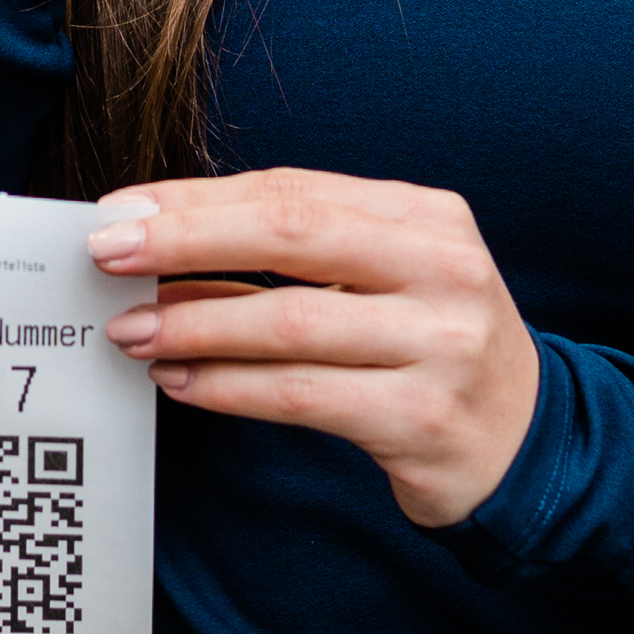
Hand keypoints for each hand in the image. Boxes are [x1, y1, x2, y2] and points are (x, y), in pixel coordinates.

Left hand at [86, 166, 542, 529]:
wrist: (527, 443)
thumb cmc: (429, 346)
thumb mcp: (384, 279)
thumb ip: (297, 256)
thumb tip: (163, 243)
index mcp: (428, 216)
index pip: (294, 190)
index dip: (199, 198)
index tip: (121, 209)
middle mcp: (443, 268)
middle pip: (292, 234)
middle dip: (187, 239)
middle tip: (106, 253)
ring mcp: (441, 345)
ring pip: (290, 322)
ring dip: (195, 323)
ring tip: (130, 328)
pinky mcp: (424, 419)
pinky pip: (302, 395)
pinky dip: (229, 386)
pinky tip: (180, 380)